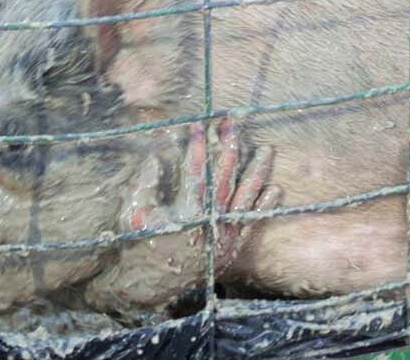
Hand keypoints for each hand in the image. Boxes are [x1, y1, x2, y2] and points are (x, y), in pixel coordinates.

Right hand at [84, 119, 279, 310]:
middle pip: (224, 178)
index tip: (199, 124)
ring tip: (268, 150)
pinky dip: (264, 207)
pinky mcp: (232, 248)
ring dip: (257, 172)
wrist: (152, 285)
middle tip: (233, 124)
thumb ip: (145, 185)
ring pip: (245, 198)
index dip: (197, 146)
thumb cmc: (139, 246)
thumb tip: (155, 156)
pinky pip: (252, 224)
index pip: (194, 171)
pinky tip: (275, 189)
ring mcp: (224, 236)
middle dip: (229, 147)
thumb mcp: (134, 214)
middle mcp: (209, 223)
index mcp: (185, 213)